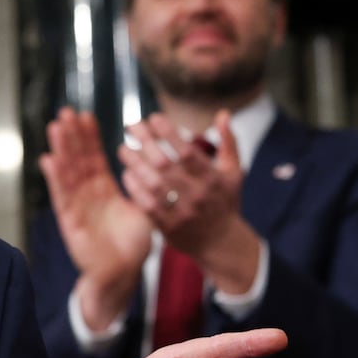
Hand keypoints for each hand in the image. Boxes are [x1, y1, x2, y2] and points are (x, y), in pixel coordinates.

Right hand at [39, 107, 151, 329]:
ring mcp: (77, 206)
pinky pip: (62, 196)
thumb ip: (145, 187)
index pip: (94, 158)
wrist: (122, 274)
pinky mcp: (71, 221)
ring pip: (67, 172)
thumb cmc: (133, 244)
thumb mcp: (144, 209)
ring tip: (56, 126)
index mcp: (104, 190)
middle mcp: (87, 194)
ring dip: (61, 149)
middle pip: (78, 159)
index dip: (90, 137)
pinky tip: (49, 159)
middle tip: (66, 111)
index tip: (86, 115)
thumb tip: (158, 165)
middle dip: (72, 135)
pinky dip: (55, 178)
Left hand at [119, 111, 261, 293]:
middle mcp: (198, 195)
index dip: (169, 133)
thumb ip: (229, 142)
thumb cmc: (225, 201)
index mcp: (213, 179)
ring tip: (123, 148)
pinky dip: (135, 189)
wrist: (221, 244)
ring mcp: (182, 213)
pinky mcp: (169, 227)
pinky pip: (147, 206)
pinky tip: (127, 174)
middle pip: (166, 165)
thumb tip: (223, 113)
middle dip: (146, 142)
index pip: (187, 153)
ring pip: (153, 185)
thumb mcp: (234, 172)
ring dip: (135, 164)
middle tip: (131, 126)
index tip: (153, 118)